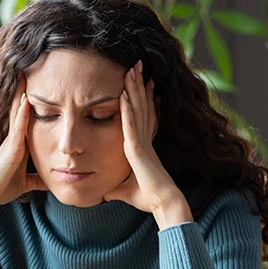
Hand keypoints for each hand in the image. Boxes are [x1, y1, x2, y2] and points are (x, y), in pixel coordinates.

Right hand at [0, 76, 47, 240]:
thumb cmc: (2, 188)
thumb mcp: (26, 182)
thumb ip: (37, 179)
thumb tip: (51, 181)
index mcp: (18, 143)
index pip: (26, 117)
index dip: (30, 100)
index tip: (39, 83)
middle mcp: (14, 138)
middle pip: (20, 109)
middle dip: (25, 89)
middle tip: (29, 67)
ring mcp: (11, 142)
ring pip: (18, 113)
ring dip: (22, 94)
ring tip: (26, 73)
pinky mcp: (10, 151)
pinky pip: (18, 129)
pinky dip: (22, 114)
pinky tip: (27, 100)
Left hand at [104, 61, 191, 227]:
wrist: (163, 203)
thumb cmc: (148, 198)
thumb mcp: (125, 190)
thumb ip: (116, 187)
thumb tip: (104, 192)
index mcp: (142, 144)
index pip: (142, 115)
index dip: (142, 97)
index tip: (141, 81)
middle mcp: (144, 138)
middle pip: (141, 105)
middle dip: (138, 85)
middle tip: (136, 64)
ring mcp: (141, 142)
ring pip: (138, 109)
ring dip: (134, 89)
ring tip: (131, 69)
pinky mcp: (137, 148)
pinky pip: (131, 124)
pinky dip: (128, 108)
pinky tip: (124, 94)